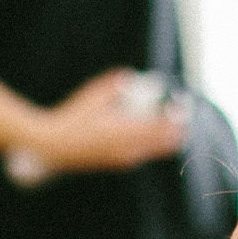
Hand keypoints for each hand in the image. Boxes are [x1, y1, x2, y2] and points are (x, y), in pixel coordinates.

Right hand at [26, 70, 189, 175]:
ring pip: (158, 150)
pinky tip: (154, 134)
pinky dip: (154, 144)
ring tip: (173, 123)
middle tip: (182, 113)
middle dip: (178, 128)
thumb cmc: (72, 118)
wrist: (54, 147)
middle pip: (166, 142)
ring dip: (168, 137)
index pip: (161, 126)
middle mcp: (129, 149)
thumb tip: (131, 75)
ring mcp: (125, 158)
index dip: (176, 115)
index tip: (183, 103)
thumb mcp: (91, 96)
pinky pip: (146, 154)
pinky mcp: (120, 163)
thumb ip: (114, 85)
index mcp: (124, 131)